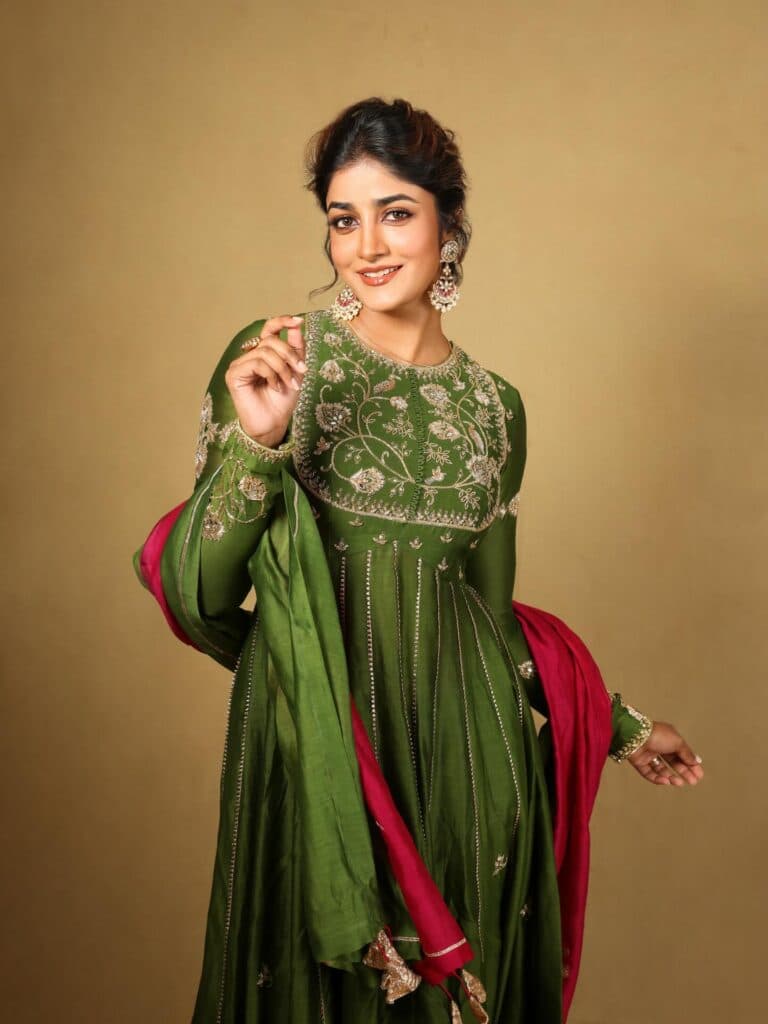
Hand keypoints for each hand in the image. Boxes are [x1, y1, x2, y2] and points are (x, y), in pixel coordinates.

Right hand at [224, 314, 306, 446]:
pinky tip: (275, 387)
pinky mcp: (234, 374)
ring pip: (265, 352)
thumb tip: (297, 324)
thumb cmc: (282, 401)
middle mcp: (249, 356)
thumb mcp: (295, 371)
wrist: (274, 423)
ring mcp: (239, 364)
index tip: (298, 321)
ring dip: (282, 369)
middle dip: (289, 355)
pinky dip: (271, 374)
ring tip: (289, 384)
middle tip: (301, 371)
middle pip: (270, 340)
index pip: (269, 329)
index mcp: (263, 353)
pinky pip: (257, 363)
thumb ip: (296, 348)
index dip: (282, 321)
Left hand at [627, 720, 703, 785]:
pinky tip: (666, 781)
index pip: (682, 753)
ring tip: (679, 782)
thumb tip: (697, 761)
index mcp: (669, 738)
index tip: (699, 775)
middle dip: (684, 772)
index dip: (691, 764)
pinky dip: (657, 778)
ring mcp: (648, 754)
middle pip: (673, 762)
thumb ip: (687, 753)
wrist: (635, 735)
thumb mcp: (677, 742)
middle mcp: (659, 746)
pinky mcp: (639, 762)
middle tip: (693, 782)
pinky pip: (649, 773)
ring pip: (661, 769)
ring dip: (671, 777)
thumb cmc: (658, 735)